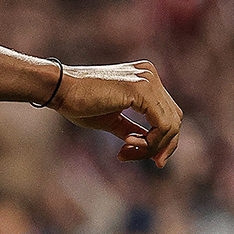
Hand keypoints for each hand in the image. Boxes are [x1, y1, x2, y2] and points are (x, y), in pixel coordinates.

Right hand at [47, 60, 181, 167]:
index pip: (168, 114)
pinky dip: (149, 142)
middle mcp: (150, 75)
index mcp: (145, 78)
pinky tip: (127, 144)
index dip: (160, 140)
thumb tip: (148, 147)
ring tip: (125, 151)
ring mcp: (148, 80)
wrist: (59, 89)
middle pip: (174, 120)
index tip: (139, 155)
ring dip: (151, 147)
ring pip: (171, 126)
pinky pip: (162, 126)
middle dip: (159, 146)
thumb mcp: (112, 120)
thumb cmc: (79, 103)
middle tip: (133, 157)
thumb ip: (132, 129)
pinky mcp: (141, 89)